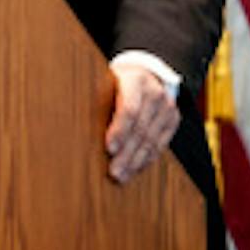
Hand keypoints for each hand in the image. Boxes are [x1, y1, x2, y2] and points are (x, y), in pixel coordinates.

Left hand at [104, 62, 178, 183]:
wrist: (144, 73)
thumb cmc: (114, 81)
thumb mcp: (104, 82)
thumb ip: (97, 101)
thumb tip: (76, 128)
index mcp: (135, 80)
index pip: (129, 108)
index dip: (119, 130)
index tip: (109, 148)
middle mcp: (155, 93)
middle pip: (141, 128)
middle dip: (126, 153)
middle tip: (113, 172)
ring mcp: (167, 107)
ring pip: (152, 140)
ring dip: (135, 161)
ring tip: (121, 176)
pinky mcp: (172, 120)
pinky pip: (160, 144)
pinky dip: (146, 159)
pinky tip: (134, 169)